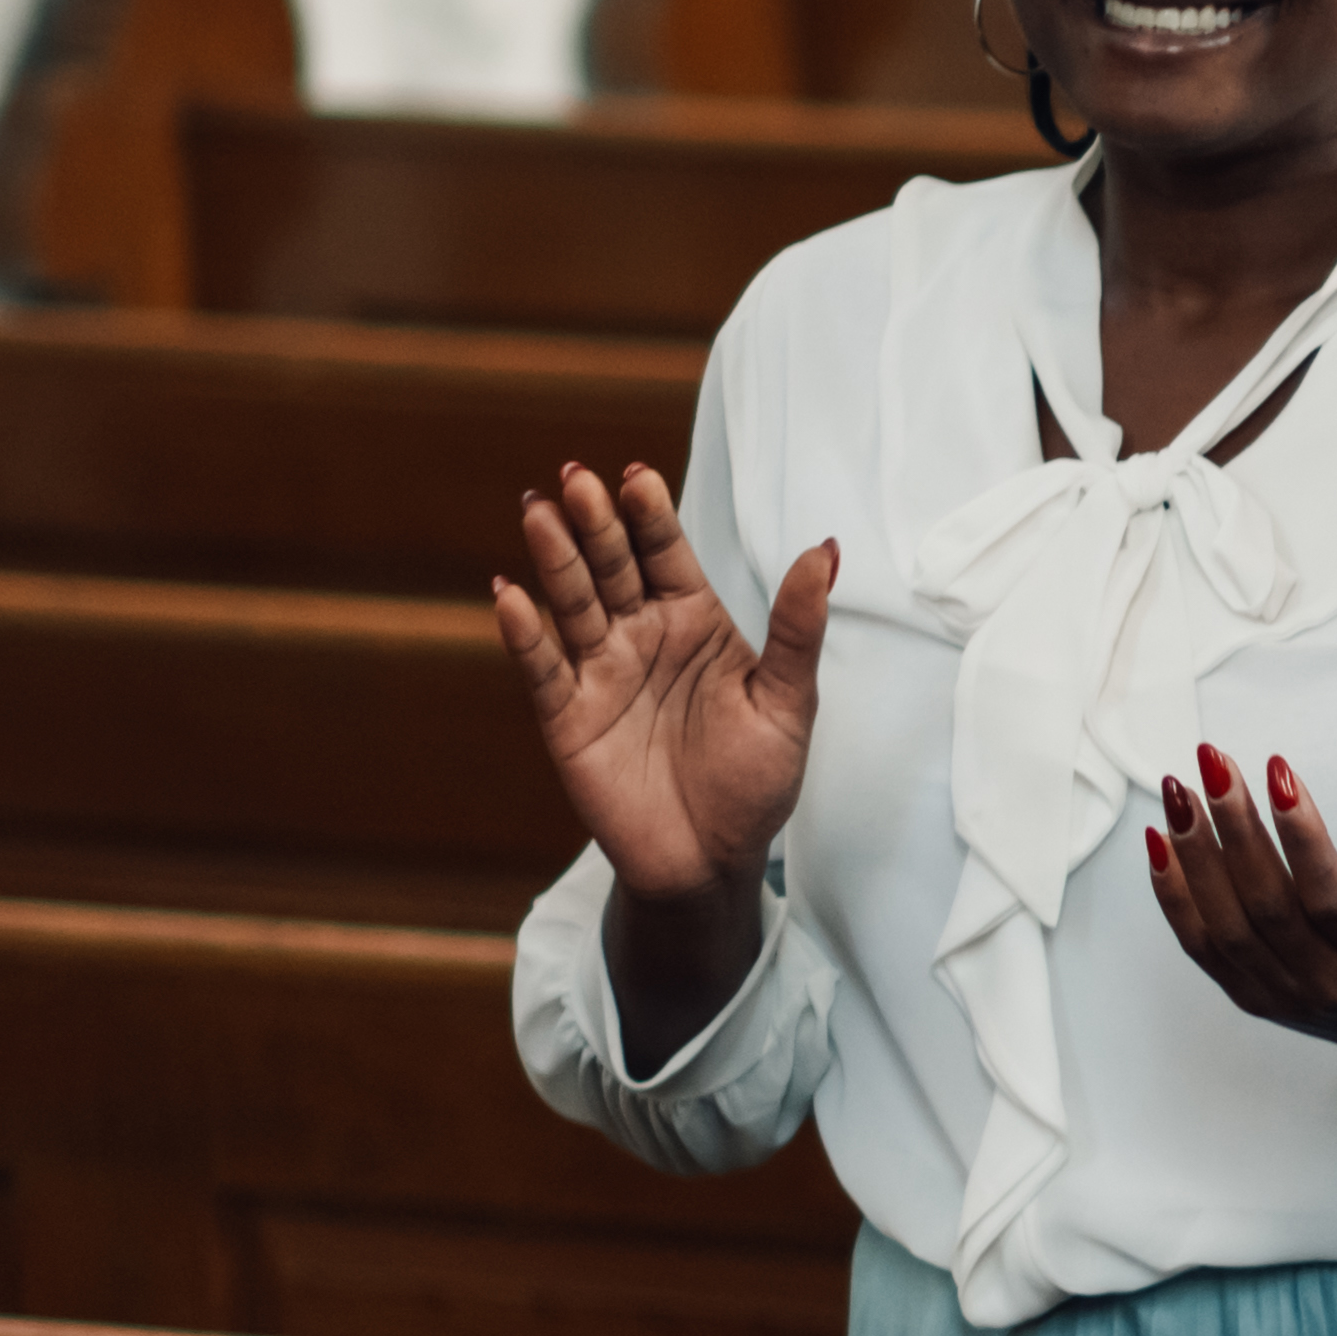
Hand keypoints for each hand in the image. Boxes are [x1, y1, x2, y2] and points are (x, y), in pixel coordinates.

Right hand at [492, 462, 830, 900]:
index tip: (636, 475)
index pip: (668, 555)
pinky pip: (543, 667)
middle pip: (613, 566)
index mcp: (696, 622)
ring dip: (554, 560)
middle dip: (595, 523)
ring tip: (537, 512)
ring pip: (573, 603)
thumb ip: (799, 629)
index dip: (651, 516)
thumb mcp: (789, 703)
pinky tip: (510, 595)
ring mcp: (601, 672)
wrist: (712, 860)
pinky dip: (525, 633)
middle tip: (576, 478)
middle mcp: (642, 635)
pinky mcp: (567, 716)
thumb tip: (826, 549)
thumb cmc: (755, 781)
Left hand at [1147, 744, 1336, 1104]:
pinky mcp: (1254, 997)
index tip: (1278, 771)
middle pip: (1266, 906)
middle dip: (1233, 828)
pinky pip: (1201, 947)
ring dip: (1195, 855)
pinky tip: (1162, 841)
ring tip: (1179, 791)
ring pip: (1224, 927)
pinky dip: (1174, 894)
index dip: (1301, 835)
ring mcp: (1285, 996)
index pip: (1330, 897)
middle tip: (1215, 764)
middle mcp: (1331, 985)